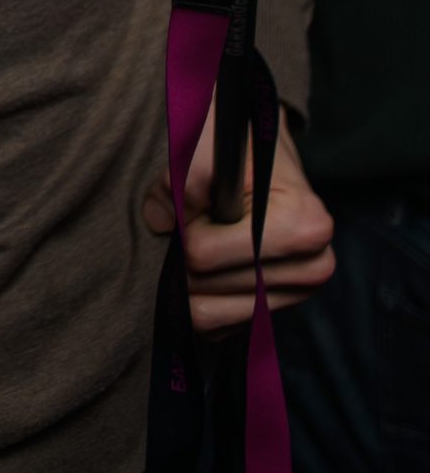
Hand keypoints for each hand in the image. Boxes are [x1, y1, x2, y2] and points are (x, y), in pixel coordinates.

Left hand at [143, 111, 334, 332]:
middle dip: (185, 254)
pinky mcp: (275, 313)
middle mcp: (312, 268)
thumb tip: (159, 221)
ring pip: (208, 315)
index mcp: (305, 226)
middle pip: (204, 287)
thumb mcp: (207, 146)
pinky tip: (210, 264)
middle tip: (198, 219)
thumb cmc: (236, 145)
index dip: (184, 226)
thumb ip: (181, 179)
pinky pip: (217, 327)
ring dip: (190, 280)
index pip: (204, 253)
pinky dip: (201, 298)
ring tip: (204, 240)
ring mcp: (297, 296)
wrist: (261, 153)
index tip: (196, 201)